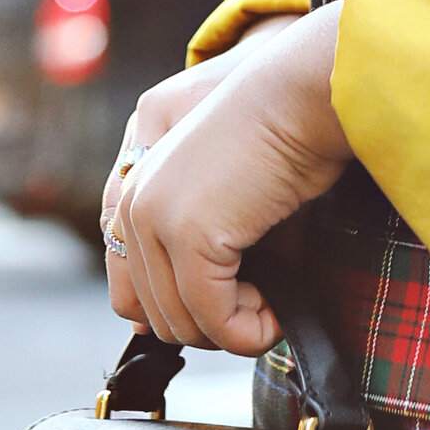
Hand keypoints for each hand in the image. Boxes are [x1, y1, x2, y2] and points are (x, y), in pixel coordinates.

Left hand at [102, 7, 348, 353]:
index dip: (179, 316)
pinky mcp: (189, 235)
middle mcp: (134, 205)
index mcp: (136, 191)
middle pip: (154, 315)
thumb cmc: (281, 142)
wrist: (300, 97)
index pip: (128, 290)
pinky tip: (276, 311)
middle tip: (259, 308)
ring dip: (232, 330)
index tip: (226, 318)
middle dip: (212, 326)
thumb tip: (210, 326)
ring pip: (182, 324)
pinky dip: (248, 331)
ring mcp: (156, 220)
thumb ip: (206, 252)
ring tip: (271, 307)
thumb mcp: (228, 201)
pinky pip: (214, 318)